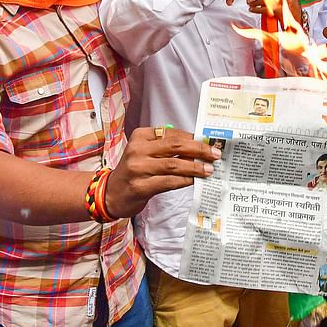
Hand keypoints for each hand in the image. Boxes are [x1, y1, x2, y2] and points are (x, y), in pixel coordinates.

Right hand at [104, 127, 219, 218]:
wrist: (111, 193)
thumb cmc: (134, 171)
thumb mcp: (145, 152)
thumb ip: (166, 148)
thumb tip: (198, 147)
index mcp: (140, 136)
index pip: (173, 133)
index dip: (194, 137)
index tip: (209, 142)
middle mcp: (138, 149)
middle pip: (176, 146)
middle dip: (199, 149)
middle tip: (215, 154)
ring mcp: (138, 168)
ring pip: (174, 164)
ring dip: (195, 167)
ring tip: (209, 169)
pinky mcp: (140, 186)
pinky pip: (169, 181)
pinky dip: (185, 180)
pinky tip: (195, 180)